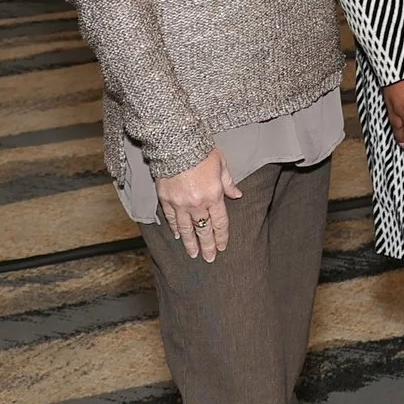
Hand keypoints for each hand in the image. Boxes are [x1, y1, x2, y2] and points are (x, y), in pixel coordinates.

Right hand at [155, 148, 241, 262]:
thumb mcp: (221, 165)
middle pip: (203, 230)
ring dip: (189, 243)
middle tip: (208, 259)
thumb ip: (229, 183)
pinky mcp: (165, 199)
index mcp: (213, 195)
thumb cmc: (202, 152)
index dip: (221, 237)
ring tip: (193, 254)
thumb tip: (238, 195)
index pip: (219, 222)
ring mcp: (179, 203)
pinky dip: (174, 228)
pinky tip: (177, 236)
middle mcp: (197, 203)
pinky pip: (171, 218)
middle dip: (207, 246)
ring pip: (185, 228)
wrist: (176, 144)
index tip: (222, 247)